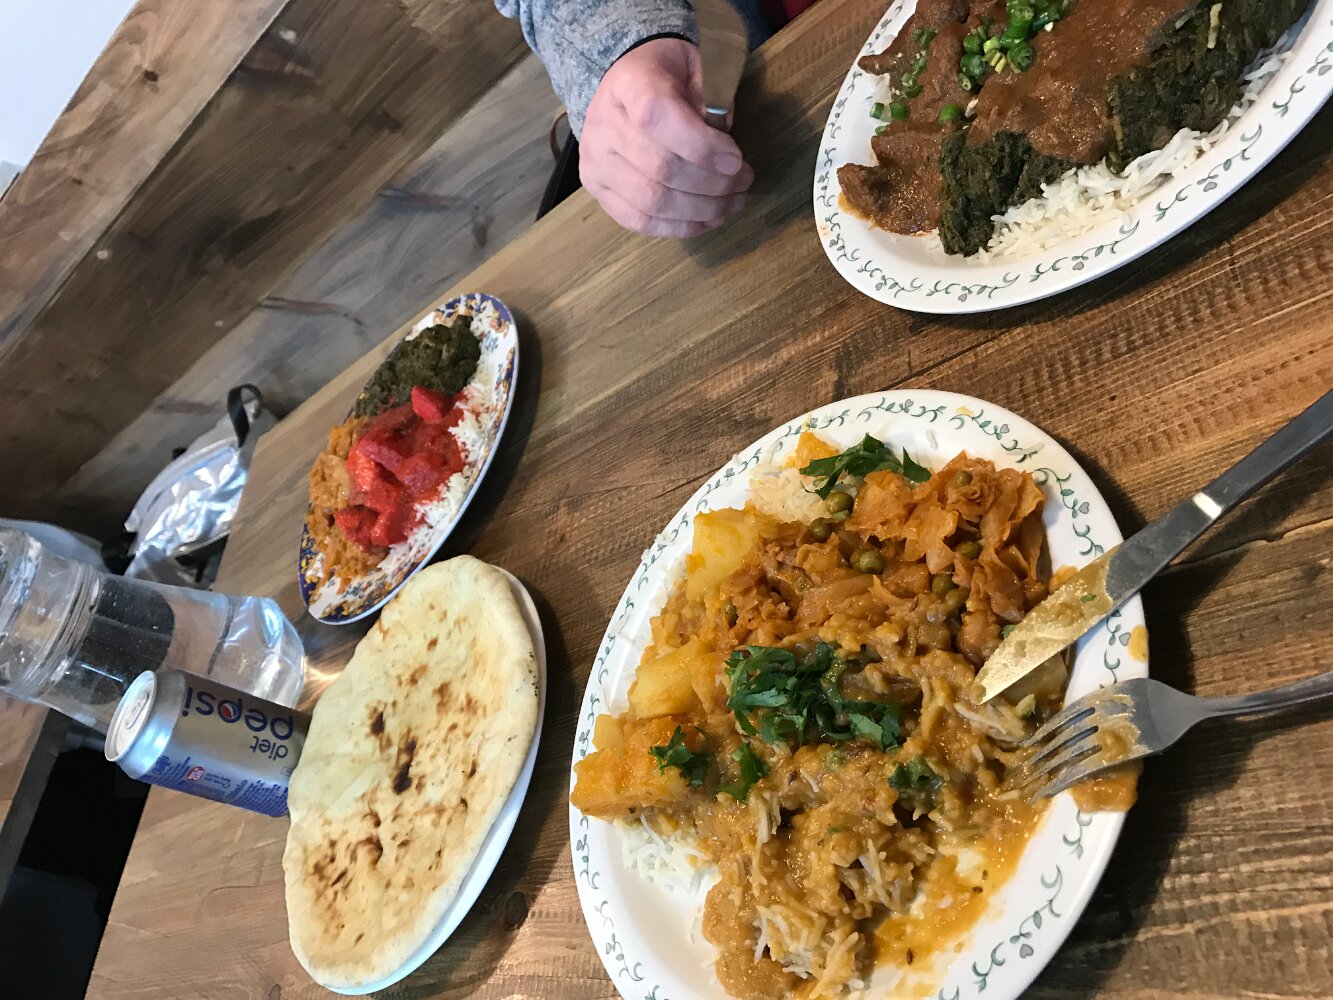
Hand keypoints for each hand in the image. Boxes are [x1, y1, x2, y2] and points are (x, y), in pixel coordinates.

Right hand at [580, 38, 752, 237]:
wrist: (627, 87)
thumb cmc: (668, 76)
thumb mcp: (697, 68)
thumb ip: (713, 101)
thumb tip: (724, 153)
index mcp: (629, 83)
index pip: (657, 117)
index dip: (701, 146)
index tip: (736, 160)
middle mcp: (602, 125)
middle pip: (659, 167)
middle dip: (711, 183)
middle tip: (743, 183)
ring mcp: (595, 161)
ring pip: (651, 201)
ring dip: (699, 210)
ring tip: (730, 204)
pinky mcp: (596, 189)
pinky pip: (638, 221)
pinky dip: (678, 226)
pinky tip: (706, 220)